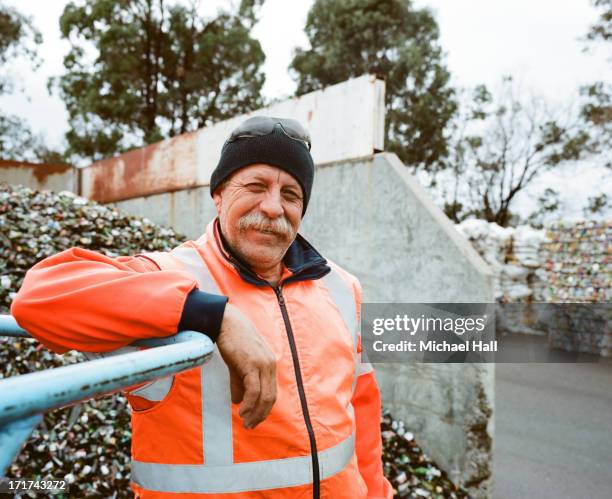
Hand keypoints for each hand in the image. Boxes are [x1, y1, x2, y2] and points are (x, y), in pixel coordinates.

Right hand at [216, 303, 276, 428]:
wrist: (225, 322)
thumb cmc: (231, 340)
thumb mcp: (237, 364)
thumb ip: (239, 382)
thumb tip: (238, 402)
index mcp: (269, 364)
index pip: (272, 392)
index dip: (264, 409)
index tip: (254, 420)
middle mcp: (270, 365)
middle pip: (271, 397)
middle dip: (261, 415)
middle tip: (250, 426)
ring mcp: (263, 364)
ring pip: (264, 396)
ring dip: (255, 413)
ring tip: (246, 422)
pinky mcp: (252, 364)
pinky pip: (254, 390)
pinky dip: (249, 403)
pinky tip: (241, 411)